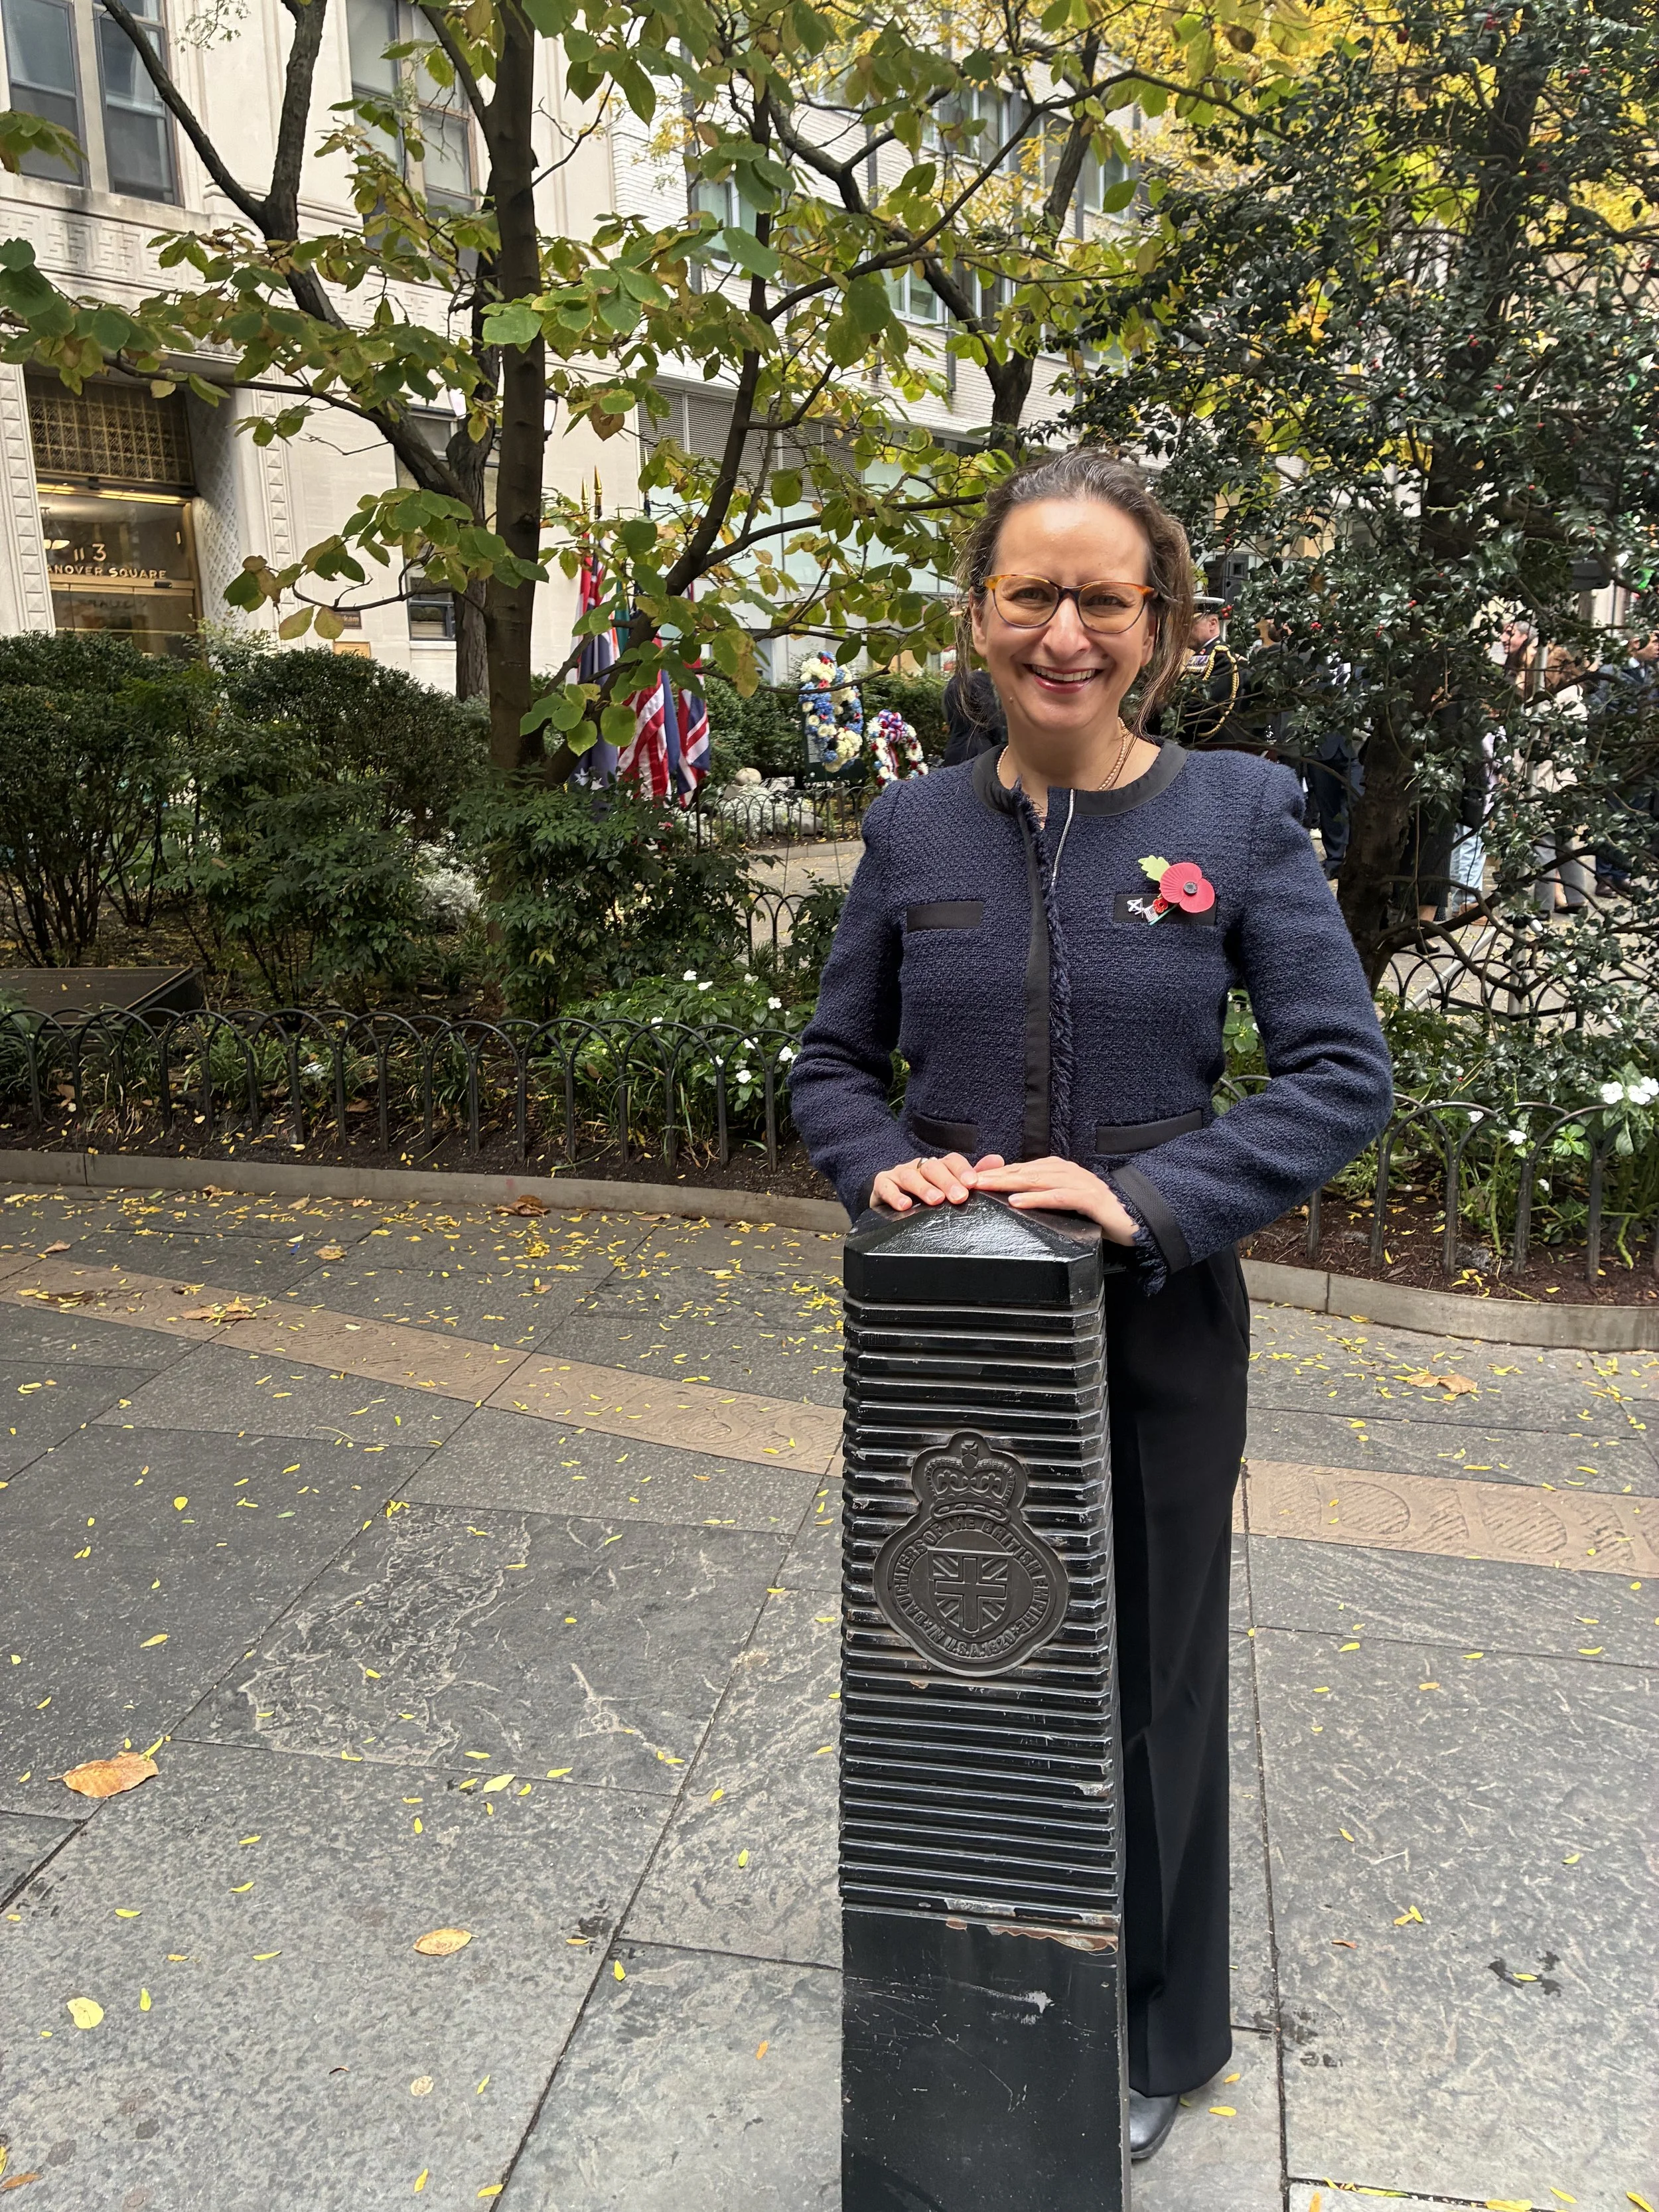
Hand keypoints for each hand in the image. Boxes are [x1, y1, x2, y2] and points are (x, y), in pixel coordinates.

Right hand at [871, 1151, 1003, 1212]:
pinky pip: (886, 1187)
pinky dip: (894, 1195)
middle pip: (933, 1167)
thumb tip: (998, 1160)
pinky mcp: (882, 1185)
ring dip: (924, 1188)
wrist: (891, 1198)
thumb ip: (974, 1174)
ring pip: (911, 1176)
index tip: (973, 1183)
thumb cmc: (927, 1193)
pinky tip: (904, 1205)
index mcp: (938, 1165)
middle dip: (947, 1181)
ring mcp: (899, 1174)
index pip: (952, 1161)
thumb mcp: (951, 1184)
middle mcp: (919, 1166)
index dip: (962, 1170)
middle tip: (959, 1196)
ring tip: (935, 1200)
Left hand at [969, 1156, 1139, 1245]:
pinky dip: (1037, 1198)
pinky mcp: (1092, 1200)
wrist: (1137, 1225)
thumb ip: (1045, 1199)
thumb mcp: (1066, 1207)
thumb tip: (1015, 1201)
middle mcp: (1070, 1173)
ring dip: (1010, 1183)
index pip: (1024, 1169)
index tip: (973, 1178)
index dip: (998, 1172)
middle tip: (970, 1181)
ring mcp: (1082, 1184)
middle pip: (1026, 1171)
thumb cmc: (1098, 1218)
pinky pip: (1060, 1197)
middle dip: (996, 1175)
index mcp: (1062, 1172)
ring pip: (1039, 1180)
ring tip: (986, 1187)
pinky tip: (1018, 1202)